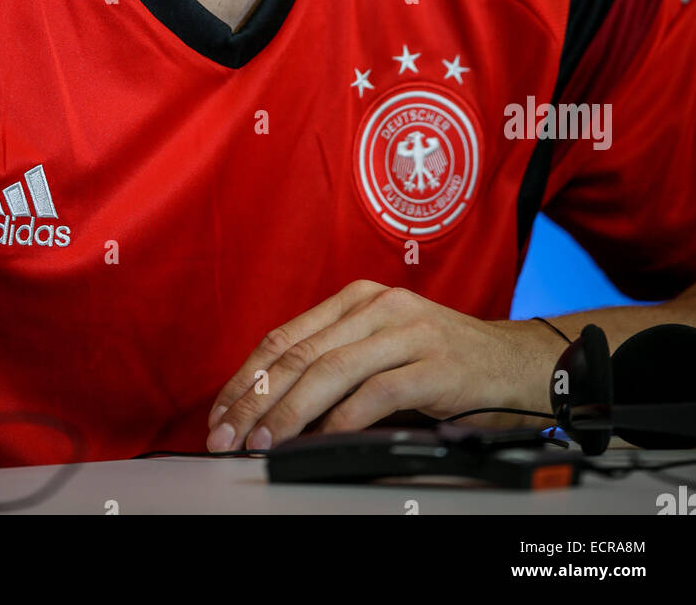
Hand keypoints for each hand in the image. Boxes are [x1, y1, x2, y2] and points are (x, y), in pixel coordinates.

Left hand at [206, 280, 559, 451]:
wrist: (519, 364)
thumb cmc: (445, 361)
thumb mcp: (383, 348)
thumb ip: (337, 366)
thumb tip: (273, 410)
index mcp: (357, 298)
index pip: (286, 337)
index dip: (247, 376)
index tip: (221, 412)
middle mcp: (378, 306)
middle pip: (300, 354)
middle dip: (256, 399)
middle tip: (227, 435)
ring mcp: (408, 331)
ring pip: (330, 371)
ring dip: (289, 413)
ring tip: (262, 442)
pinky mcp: (434, 364)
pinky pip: (377, 393)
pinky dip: (342, 420)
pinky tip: (320, 441)